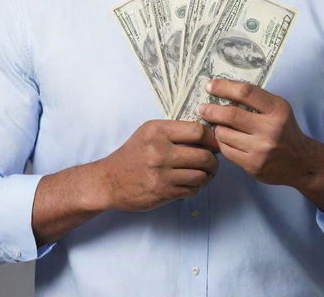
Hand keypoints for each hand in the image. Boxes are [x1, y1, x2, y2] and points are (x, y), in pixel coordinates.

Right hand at [100, 120, 218, 211]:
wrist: (109, 180)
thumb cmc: (133, 153)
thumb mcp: (149, 132)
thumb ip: (175, 131)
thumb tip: (208, 134)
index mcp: (158, 131)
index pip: (197, 131)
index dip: (211, 138)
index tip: (214, 142)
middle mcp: (160, 151)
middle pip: (203, 155)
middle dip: (214, 160)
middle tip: (213, 161)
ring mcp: (162, 174)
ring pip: (201, 175)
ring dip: (208, 175)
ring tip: (206, 173)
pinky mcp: (163, 193)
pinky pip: (192, 190)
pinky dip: (197, 187)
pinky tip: (193, 183)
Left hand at [198, 79, 313, 187]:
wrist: (301, 162)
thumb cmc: (284, 129)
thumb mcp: (277, 108)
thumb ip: (255, 100)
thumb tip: (221, 90)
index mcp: (277, 110)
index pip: (246, 92)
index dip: (224, 87)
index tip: (210, 86)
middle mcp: (270, 129)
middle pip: (231, 115)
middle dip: (211, 110)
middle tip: (203, 108)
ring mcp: (261, 150)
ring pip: (224, 134)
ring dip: (216, 127)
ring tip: (217, 125)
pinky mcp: (253, 166)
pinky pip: (226, 151)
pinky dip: (221, 142)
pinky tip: (224, 139)